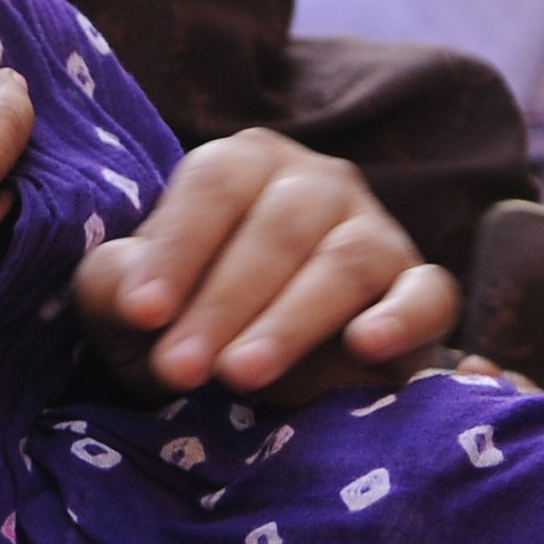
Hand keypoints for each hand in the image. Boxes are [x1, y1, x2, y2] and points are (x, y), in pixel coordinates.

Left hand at [74, 128, 456, 400]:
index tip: (143, 313)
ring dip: (290, 321)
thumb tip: (132, 294)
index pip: (214, 187)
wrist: (247, 378)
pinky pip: (428, 294)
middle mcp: (316, 183)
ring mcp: (376, 231)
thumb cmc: (181, 322)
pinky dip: (403, 317)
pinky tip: (366, 345)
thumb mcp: (127, 307)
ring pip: (344, 262)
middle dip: (223, 303)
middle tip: (179, 368)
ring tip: (241, 374)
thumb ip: (115, 286)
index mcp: (243, 165)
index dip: (177, 248)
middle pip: (277, 229)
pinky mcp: (422, 289)